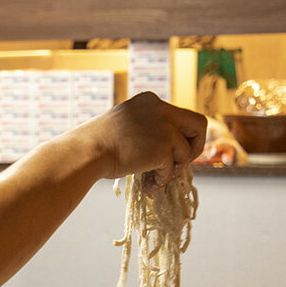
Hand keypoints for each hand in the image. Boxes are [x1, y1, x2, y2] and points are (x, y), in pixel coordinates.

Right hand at [78, 92, 206, 188]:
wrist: (86, 152)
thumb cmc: (96, 144)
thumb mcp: (124, 125)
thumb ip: (146, 128)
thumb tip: (166, 149)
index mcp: (149, 100)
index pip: (180, 116)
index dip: (180, 136)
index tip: (171, 152)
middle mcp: (161, 109)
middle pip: (198, 124)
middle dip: (193, 147)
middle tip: (179, 164)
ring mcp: (164, 127)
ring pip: (186, 152)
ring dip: (172, 169)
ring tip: (152, 179)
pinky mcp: (163, 147)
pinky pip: (171, 168)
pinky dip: (161, 180)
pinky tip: (147, 186)